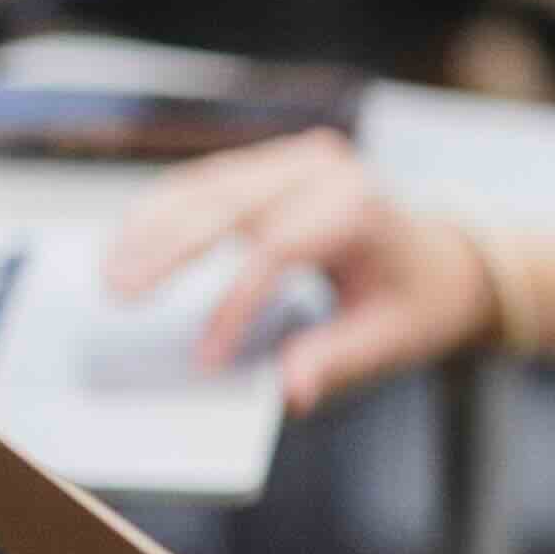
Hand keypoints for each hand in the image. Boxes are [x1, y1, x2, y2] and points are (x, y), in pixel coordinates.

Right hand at [93, 129, 487, 410]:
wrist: (446, 257)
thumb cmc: (417, 301)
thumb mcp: (391, 339)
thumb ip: (337, 361)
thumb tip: (290, 394)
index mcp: (360, 207)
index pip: (281, 251)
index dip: (235, 305)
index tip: (205, 360)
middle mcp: (325, 170)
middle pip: (231, 204)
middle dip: (168, 249)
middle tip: (118, 294)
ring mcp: (295, 159)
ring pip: (208, 186)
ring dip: (152, 225)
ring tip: (109, 272)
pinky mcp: (271, 164)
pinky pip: (208, 183)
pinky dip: (164, 211)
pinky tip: (126, 242)